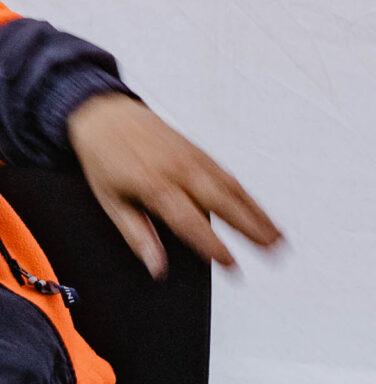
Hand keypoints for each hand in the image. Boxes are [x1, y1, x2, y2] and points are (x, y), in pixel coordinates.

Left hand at [66, 92, 282, 276]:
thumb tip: (156, 269)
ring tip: (280, 239)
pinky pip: (228, 175)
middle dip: (251, 228)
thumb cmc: (104, 162)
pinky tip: (261, 212)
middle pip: (221, 202)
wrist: (105, 115)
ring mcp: (192, 158)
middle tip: (275, 254)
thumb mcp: (110, 201)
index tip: (232, 265)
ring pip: (232, 188)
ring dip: (259, 214)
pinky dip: (248, 196)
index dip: (212, 243)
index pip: (188, 220)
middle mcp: (178, 170)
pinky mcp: (199, 151)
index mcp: (153, 185)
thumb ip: (137, 235)